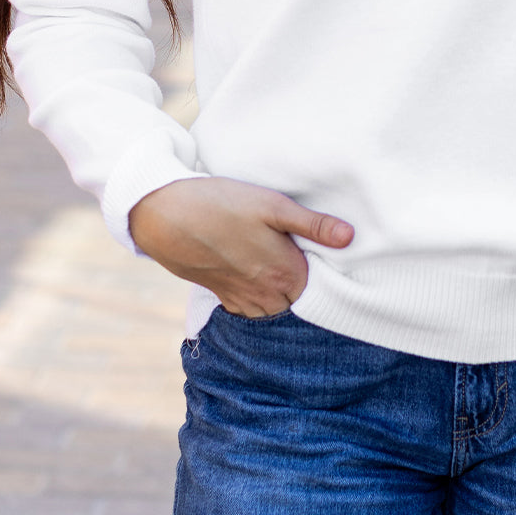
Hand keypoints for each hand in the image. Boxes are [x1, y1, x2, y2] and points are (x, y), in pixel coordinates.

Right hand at [129, 177, 353, 316]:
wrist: (165, 215)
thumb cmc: (221, 204)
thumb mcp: (272, 205)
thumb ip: (312, 225)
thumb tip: (350, 237)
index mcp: (285, 276)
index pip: (321, 291)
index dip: (327, 276)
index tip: (329, 261)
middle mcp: (266, 297)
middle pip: (299, 303)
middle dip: (306, 288)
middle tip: (308, 263)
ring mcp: (242, 300)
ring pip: (276, 309)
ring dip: (283, 296)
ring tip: (283, 269)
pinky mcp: (222, 297)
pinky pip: (252, 309)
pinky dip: (260, 299)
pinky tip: (258, 276)